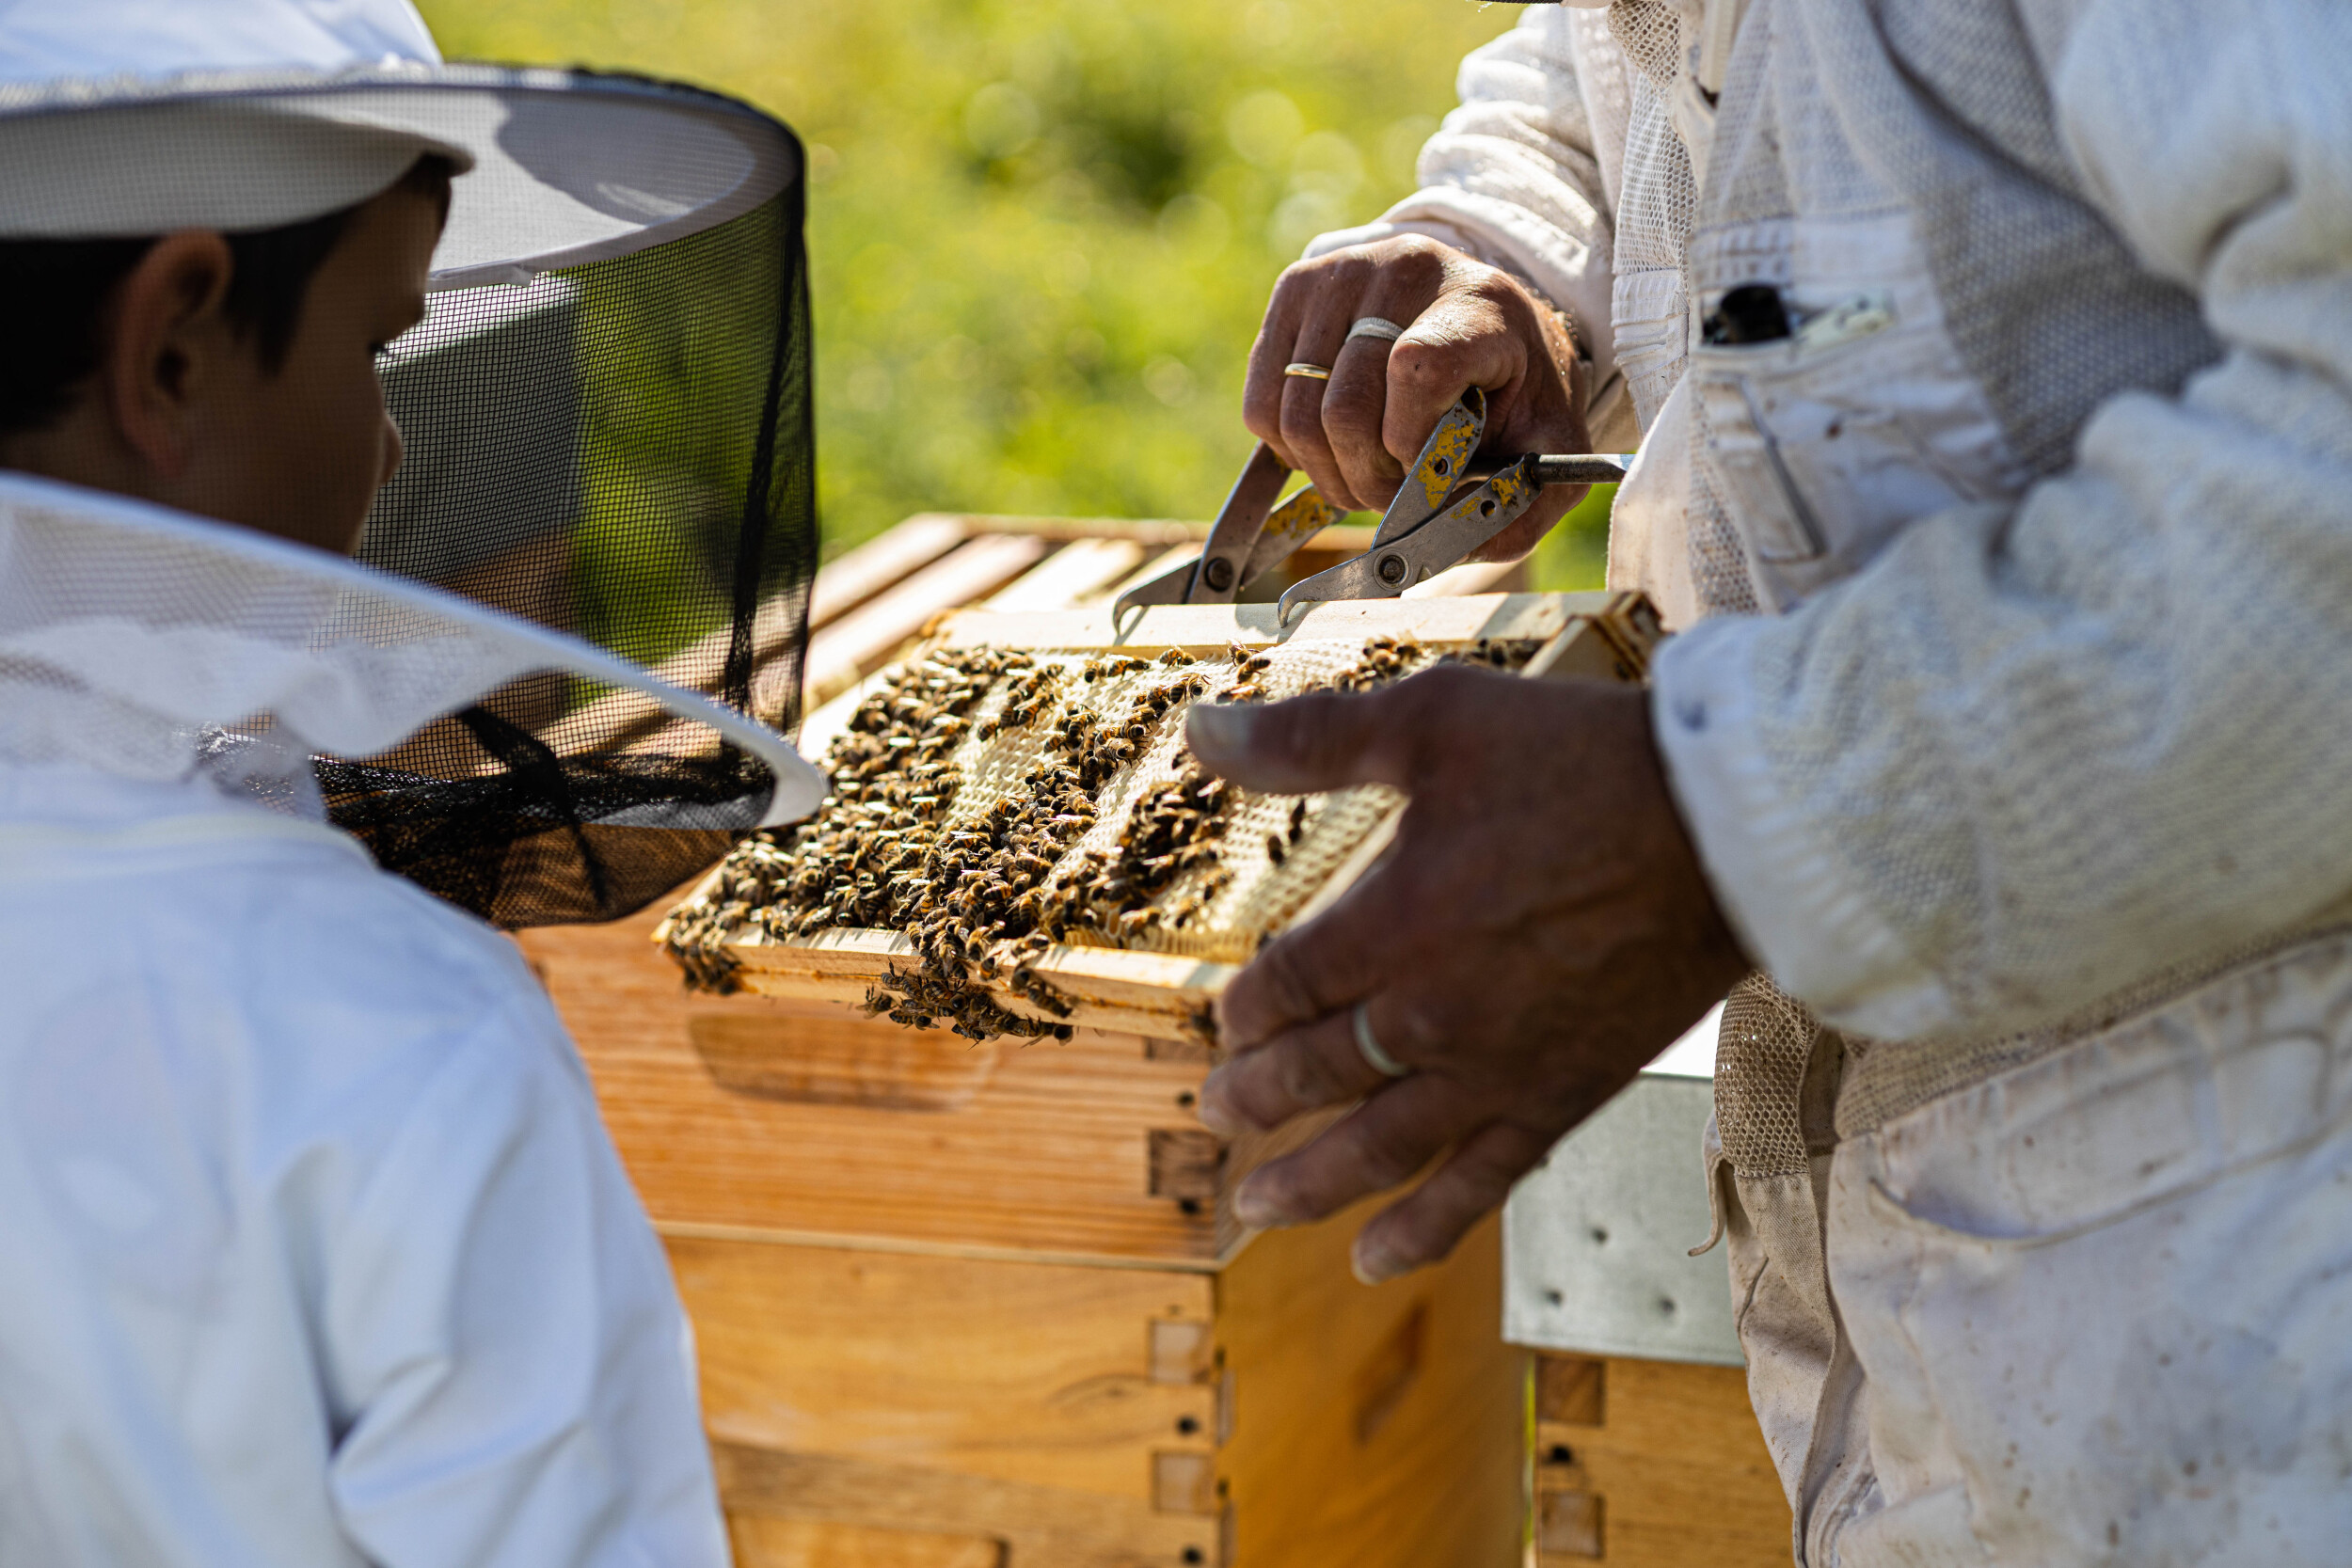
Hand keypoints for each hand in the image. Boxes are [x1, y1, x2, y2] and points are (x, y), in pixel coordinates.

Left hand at [1186, 666, 1747, 1282]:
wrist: (1733, 831)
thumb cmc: (1583, 763)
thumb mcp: (1436, 722)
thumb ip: (1312, 738)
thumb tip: (1202, 726)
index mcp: (1394, 924)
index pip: (1285, 988)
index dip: (1245, 1009)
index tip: (1227, 1021)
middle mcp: (1433, 1014)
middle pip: (1316, 1073)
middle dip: (1257, 1097)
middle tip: (1220, 1114)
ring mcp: (1499, 1068)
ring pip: (1379, 1148)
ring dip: (1309, 1183)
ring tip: (1258, 1206)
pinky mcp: (1562, 1098)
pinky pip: (1480, 1183)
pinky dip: (1422, 1228)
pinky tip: (1375, 1259)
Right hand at [1243, 234, 1589, 561]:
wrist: (1487, 320)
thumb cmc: (1516, 390)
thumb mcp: (1550, 447)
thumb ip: (1522, 505)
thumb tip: (1447, 545)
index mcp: (1479, 303)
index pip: (1417, 369)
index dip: (1411, 445)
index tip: (1431, 473)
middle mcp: (1404, 268)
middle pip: (1345, 407)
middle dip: (1367, 480)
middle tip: (1395, 499)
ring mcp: (1340, 272)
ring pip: (1296, 414)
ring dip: (1328, 473)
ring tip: (1366, 477)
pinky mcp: (1295, 288)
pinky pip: (1261, 404)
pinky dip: (1291, 450)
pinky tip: (1332, 449)